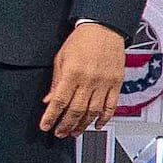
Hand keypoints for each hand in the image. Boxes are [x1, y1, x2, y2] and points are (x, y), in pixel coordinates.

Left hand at [41, 20, 127, 138]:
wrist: (104, 29)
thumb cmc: (81, 41)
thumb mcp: (61, 58)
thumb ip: (55, 81)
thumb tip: (49, 100)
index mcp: (72, 73)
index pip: (59, 101)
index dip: (51, 116)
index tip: (46, 126)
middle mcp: (89, 80)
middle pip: (76, 110)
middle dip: (66, 125)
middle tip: (59, 133)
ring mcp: (104, 82)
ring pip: (93, 111)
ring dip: (83, 124)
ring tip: (75, 132)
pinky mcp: (116, 83)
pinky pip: (111, 105)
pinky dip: (104, 118)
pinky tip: (97, 124)